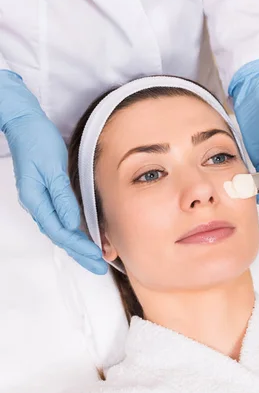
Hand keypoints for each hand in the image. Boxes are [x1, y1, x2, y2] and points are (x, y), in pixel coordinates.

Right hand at [0, 70, 106, 273]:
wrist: (24, 124)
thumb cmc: (36, 140)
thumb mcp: (52, 167)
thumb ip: (62, 197)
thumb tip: (71, 224)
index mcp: (36, 200)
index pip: (61, 232)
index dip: (80, 246)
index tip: (97, 256)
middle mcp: (38, 205)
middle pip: (61, 237)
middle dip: (81, 255)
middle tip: (100, 268)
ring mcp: (42, 201)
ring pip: (62, 231)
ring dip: (79, 246)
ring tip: (97, 259)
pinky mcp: (49, 195)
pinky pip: (63, 220)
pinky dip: (76, 232)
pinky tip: (87, 238)